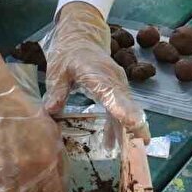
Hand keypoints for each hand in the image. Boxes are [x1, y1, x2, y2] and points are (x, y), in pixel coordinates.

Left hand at [44, 3, 149, 141]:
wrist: (82, 37)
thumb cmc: (68, 53)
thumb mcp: (57, 70)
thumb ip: (57, 90)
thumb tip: (51, 111)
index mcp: (97, 74)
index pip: (112, 93)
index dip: (123, 110)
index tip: (134, 124)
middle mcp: (113, 79)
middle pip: (127, 104)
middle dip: (135, 126)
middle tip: (139, 149)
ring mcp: (118, 84)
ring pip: (127, 109)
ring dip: (129, 130)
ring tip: (130, 154)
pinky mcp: (117, 90)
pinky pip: (121, 109)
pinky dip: (119, 126)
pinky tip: (113, 144)